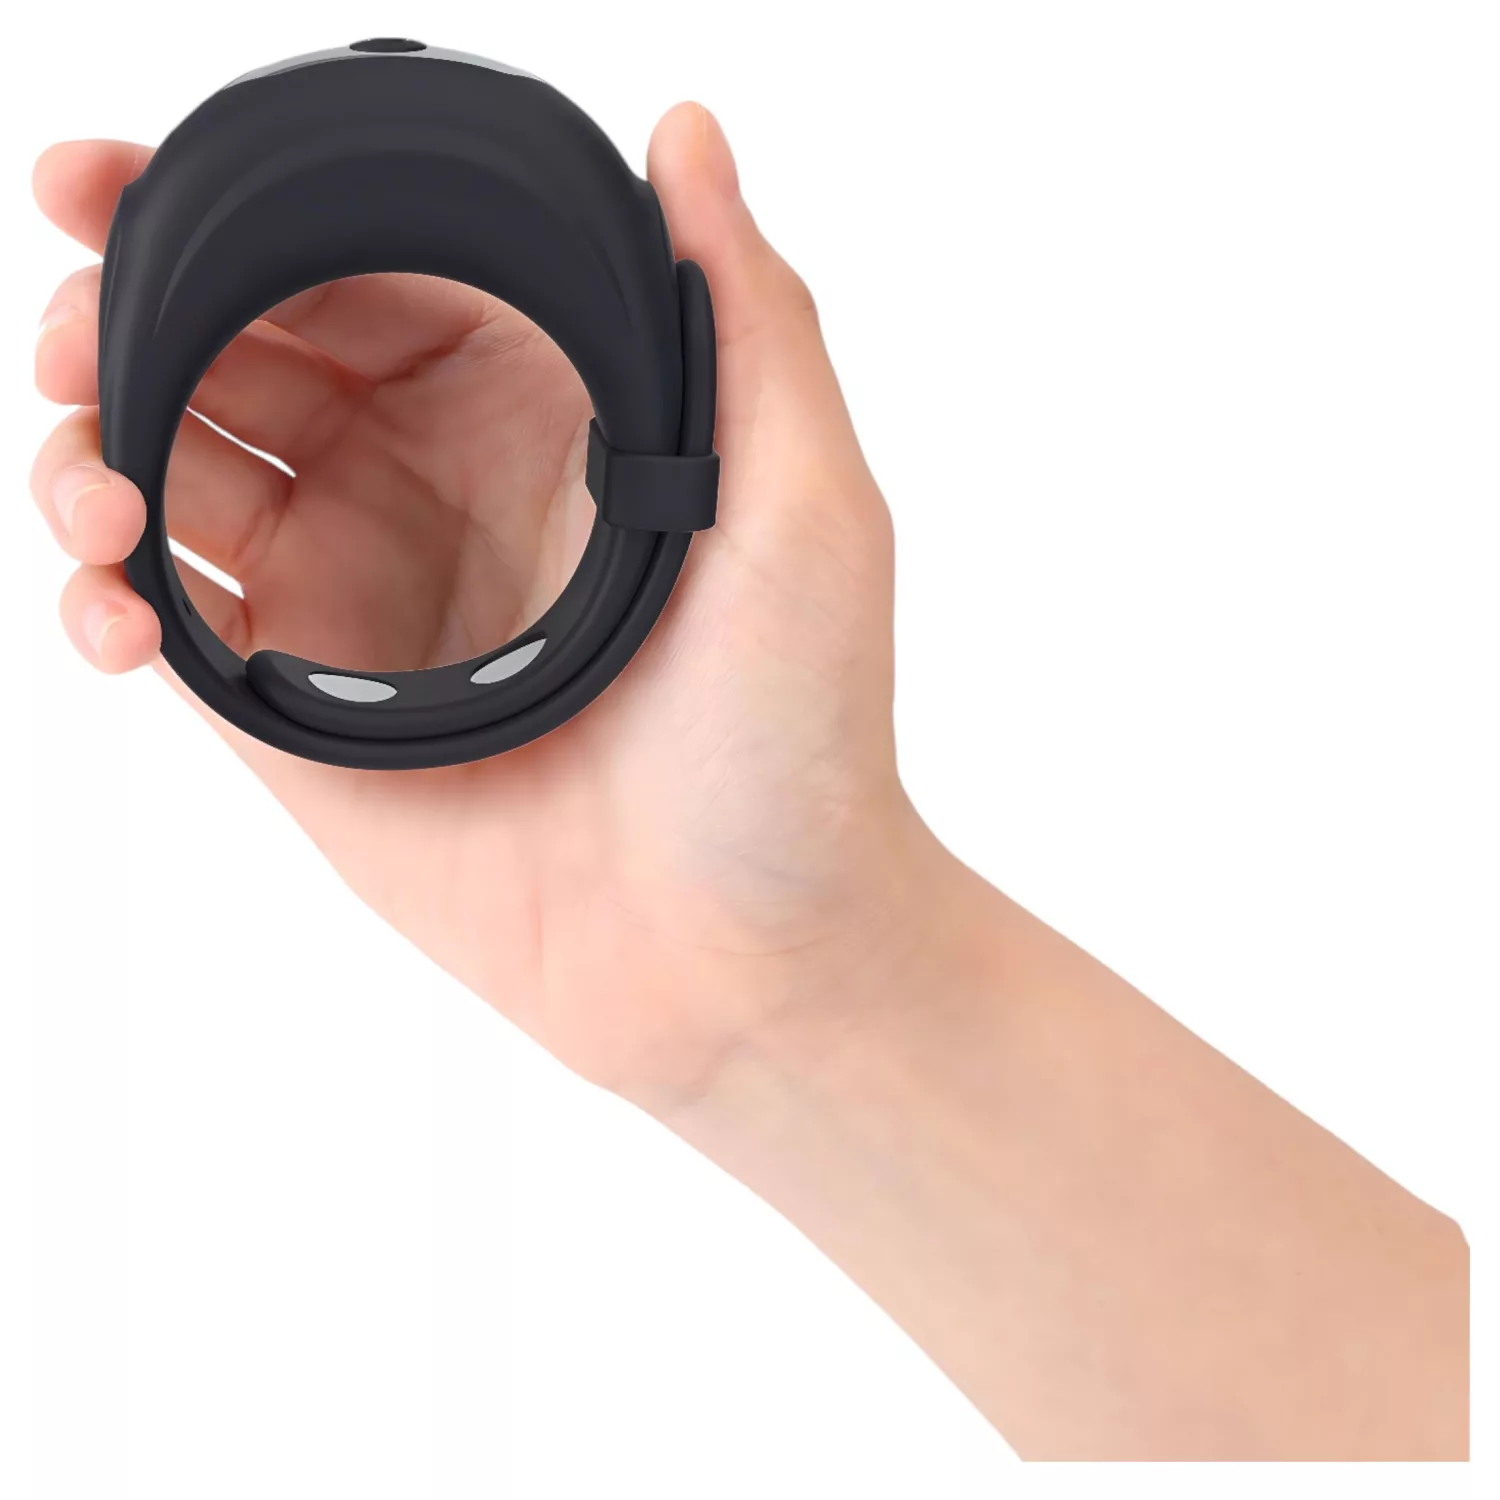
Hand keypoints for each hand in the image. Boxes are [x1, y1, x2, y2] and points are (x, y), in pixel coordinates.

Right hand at [31, 105, 952, 1108]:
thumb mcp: (807, 511)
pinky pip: (169, 624)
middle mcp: (435, 482)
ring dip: (93, 449)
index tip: (122, 178)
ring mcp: (361, 596)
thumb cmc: (796, 743)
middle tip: (75, 328)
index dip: (243, 205)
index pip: (362, 257)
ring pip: (173, 472)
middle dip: (128, 312)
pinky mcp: (308, 714)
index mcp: (540, 406)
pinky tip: (113, 608)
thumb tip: (688, 130)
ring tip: (95, 487)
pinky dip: (106, 598)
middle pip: (238, 346)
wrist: (745, 953)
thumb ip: (746, 317)